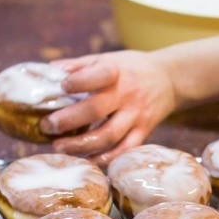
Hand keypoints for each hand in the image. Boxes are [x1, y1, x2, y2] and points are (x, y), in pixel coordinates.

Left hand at [42, 51, 176, 164]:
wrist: (171, 79)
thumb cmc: (131, 68)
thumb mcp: (109, 58)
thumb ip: (80, 65)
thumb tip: (49, 72)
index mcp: (117, 71)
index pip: (98, 76)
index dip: (77, 82)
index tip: (61, 86)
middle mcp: (128, 94)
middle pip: (96, 110)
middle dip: (68, 120)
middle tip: (47, 126)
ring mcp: (137, 115)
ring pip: (108, 135)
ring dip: (81, 145)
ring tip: (59, 147)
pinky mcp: (144, 131)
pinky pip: (123, 150)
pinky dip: (104, 158)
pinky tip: (85, 160)